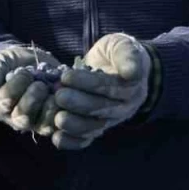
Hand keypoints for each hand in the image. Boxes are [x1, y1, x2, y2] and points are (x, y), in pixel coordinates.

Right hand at [0, 44, 60, 133]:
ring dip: (50, 107)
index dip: (15, 87)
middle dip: (32, 99)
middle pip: (23, 118)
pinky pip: (61, 124)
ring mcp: (36, 122)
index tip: (23, 71)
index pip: (5, 103)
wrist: (29, 62)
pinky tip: (66, 95)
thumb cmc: (10, 63)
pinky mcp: (54, 120)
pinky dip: (65, 111)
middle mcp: (16, 118)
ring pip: (43, 125)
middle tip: (39, 83)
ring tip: (53, 90)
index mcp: (0, 106)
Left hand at [52, 33, 151, 149]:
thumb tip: (132, 72)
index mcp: (131, 86)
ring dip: (74, 125)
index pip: (109, 86)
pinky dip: (72, 142)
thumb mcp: (124, 47)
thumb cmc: (117, 54)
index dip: (88, 83)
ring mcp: (110, 120)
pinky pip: (87, 140)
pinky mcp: (97, 128)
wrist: (116, 67)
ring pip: (94, 127)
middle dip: (78, 104)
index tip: (66, 75)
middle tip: (58, 96)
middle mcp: (123, 107)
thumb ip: (128, 56)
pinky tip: (56, 138)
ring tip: (57, 118)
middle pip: (101, 109)